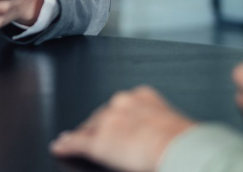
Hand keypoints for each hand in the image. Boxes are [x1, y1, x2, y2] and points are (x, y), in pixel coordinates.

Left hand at [50, 86, 195, 171]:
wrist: (176, 147)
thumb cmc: (183, 140)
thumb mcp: (172, 122)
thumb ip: (161, 123)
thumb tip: (165, 134)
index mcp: (143, 96)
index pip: (121, 106)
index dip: (114, 117)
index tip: (114, 124)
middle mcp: (122, 103)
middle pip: (103, 115)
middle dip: (99, 125)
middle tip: (97, 135)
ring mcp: (108, 121)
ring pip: (90, 128)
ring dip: (82, 134)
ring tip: (73, 140)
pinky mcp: (98, 141)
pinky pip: (77, 142)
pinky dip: (67, 145)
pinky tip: (60, 147)